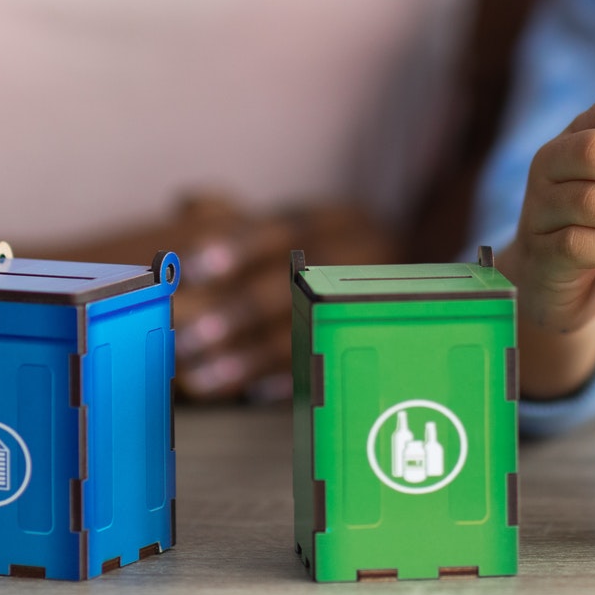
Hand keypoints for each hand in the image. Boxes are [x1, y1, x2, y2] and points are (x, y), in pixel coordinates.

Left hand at [167, 194, 393, 402]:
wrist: (410, 278)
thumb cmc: (333, 248)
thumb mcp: (300, 220)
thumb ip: (240, 214)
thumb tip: (184, 201)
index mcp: (338, 222)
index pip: (287, 228)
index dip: (240, 246)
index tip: (193, 269)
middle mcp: (361, 259)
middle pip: (296, 284)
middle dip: (236, 315)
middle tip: (186, 339)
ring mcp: (369, 302)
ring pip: (305, 332)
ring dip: (249, 358)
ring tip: (202, 379)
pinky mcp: (371, 343)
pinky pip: (328, 365)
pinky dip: (288, 379)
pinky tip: (251, 394)